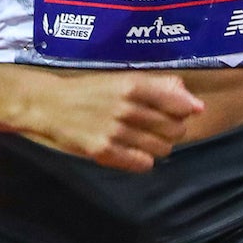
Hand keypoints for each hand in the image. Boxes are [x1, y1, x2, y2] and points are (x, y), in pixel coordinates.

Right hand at [25, 70, 205, 171]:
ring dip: (158, 146)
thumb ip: (159, 86)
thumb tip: (193, 102)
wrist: (48, 105)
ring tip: (143, 139)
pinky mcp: (104, 152)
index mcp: (133, 85)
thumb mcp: (122, 78)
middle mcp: (127, 108)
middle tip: (158, 127)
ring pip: (162, 148)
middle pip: (175, 129)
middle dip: (172, 130)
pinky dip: (143, 160)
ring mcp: (116, 131)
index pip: (180, 105)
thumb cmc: (89, 90)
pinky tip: (132, 152)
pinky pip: (143, 164)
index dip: (186, 111)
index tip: (181, 113)